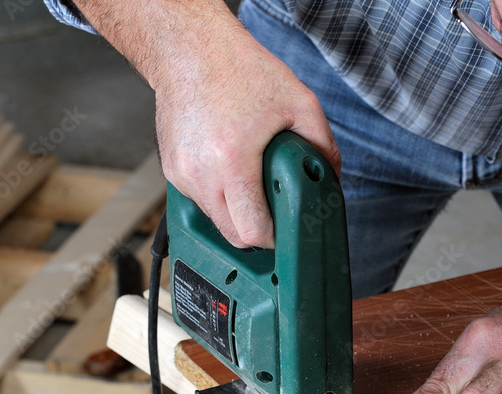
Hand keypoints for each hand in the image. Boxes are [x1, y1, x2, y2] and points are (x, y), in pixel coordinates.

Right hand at [75, 0, 339, 247]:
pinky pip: (199, 199)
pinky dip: (217, 193)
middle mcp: (200, 173)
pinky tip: (228, 166)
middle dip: (255, 229)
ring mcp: (181, 174)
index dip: (272, 236)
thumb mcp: (297, 101)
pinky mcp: (171, 170)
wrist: (190, 50)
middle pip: (231, 235)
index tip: (284, 227)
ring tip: (250, 179)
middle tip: (273, 209)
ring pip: (214, 219)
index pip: (250, 231)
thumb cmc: (238, 70)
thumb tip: (330, 175)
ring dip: (235, 211)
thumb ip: (322, 142)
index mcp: (231, 161)